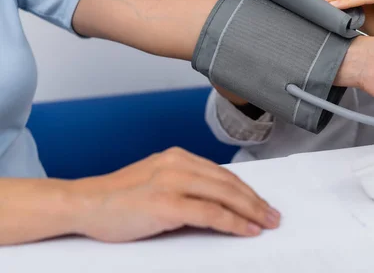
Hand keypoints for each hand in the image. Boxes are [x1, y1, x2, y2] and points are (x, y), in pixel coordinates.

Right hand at [68, 147, 279, 241]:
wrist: (84, 203)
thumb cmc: (118, 198)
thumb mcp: (156, 181)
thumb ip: (184, 185)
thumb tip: (217, 202)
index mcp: (177, 157)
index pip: (222, 174)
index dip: (246, 190)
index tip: (261, 203)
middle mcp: (178, 164)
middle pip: (229, 183)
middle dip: (256, 201)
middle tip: (273, 215)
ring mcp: (172, 182)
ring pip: (224, 195)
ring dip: (251, 211)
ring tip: (267, 223)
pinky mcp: (166, 204)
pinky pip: (210, 213)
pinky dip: (233, 222)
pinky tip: (247, 230)